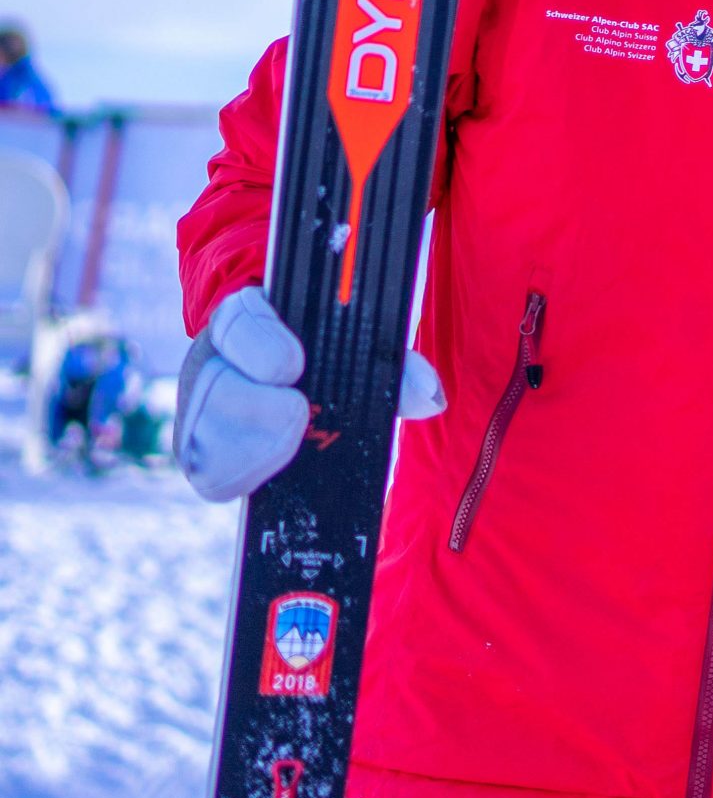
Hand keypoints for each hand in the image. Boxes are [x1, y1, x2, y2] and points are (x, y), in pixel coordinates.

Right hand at [175, 288, 446, 501]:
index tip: (292, 367)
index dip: (259, 341)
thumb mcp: (361, 347)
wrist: (295, 384)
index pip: (238, 319)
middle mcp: (212, 364)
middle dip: (255, 408)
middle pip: (211, 386)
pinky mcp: (203, 456)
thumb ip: (393, 364)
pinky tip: (274, 478)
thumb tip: (428, 396)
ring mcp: (200, 412)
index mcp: (245, 320)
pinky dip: (247, 478)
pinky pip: (211, 477)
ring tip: (290, 450)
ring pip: (202, 437)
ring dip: (251, 450)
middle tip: (297, 417)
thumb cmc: (331, 356)